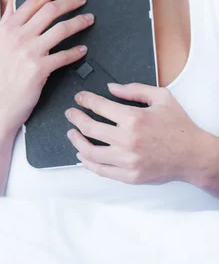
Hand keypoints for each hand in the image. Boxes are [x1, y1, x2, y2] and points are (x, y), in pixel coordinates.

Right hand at [0, 0, 94, 136]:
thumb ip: (6, 21)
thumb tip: (12, 2)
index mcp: (8, 28)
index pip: (32, 1)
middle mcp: (17, 37)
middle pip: (49, 10)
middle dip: (69, 1)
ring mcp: (29, 52)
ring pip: (60, 29)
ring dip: (79, 22)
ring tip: (89, 19)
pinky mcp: (39, 69)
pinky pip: (64, 56)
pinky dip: (76, 52)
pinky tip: (83, 50)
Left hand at [65, 82, 202, 184]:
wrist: (193, 155)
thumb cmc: (179, 126)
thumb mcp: (161, 97)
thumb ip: (134, 89)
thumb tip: (110, 88)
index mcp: (134, 118)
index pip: (99, 106)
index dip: (85, 100)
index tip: (80, 98)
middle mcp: (127, 140)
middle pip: (89, 128)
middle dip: (75, 118)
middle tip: (71, 113)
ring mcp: (127, 160)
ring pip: (90, 152)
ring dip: (76, 141)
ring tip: (72, 133)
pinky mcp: (129, 176)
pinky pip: (101, 171)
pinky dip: (87, 163)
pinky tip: (83, 155)